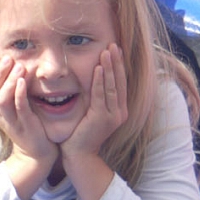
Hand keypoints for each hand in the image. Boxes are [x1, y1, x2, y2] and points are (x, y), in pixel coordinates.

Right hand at [0, 54, 57, 169]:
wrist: (37, 153)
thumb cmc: (29, 126)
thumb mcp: (16, 108)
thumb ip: (12, 91)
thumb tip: (12, 68)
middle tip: (7, 58)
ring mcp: (11, 121)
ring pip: (1, 100)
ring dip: (7, 82)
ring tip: (18, 67)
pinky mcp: (24, 126)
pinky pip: (18, 108)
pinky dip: (18, 94)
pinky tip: (22, 82)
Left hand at [61, 44, 128, 161]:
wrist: (79, 155)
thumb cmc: (81, 134)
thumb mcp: (91, 113)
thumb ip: (95, 99)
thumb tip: (92, 80)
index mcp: (119, 110)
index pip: (120, 84)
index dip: (118, 67)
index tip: (116, 50)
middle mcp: (120, 112)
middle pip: (120, 82)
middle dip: (117, 62)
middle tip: (114, 44)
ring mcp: (112, 116)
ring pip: (112, 86)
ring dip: (109, 67)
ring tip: (107, 50)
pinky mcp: (102, 118)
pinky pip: (101, 95)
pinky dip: (100, 80)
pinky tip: (98, 68)